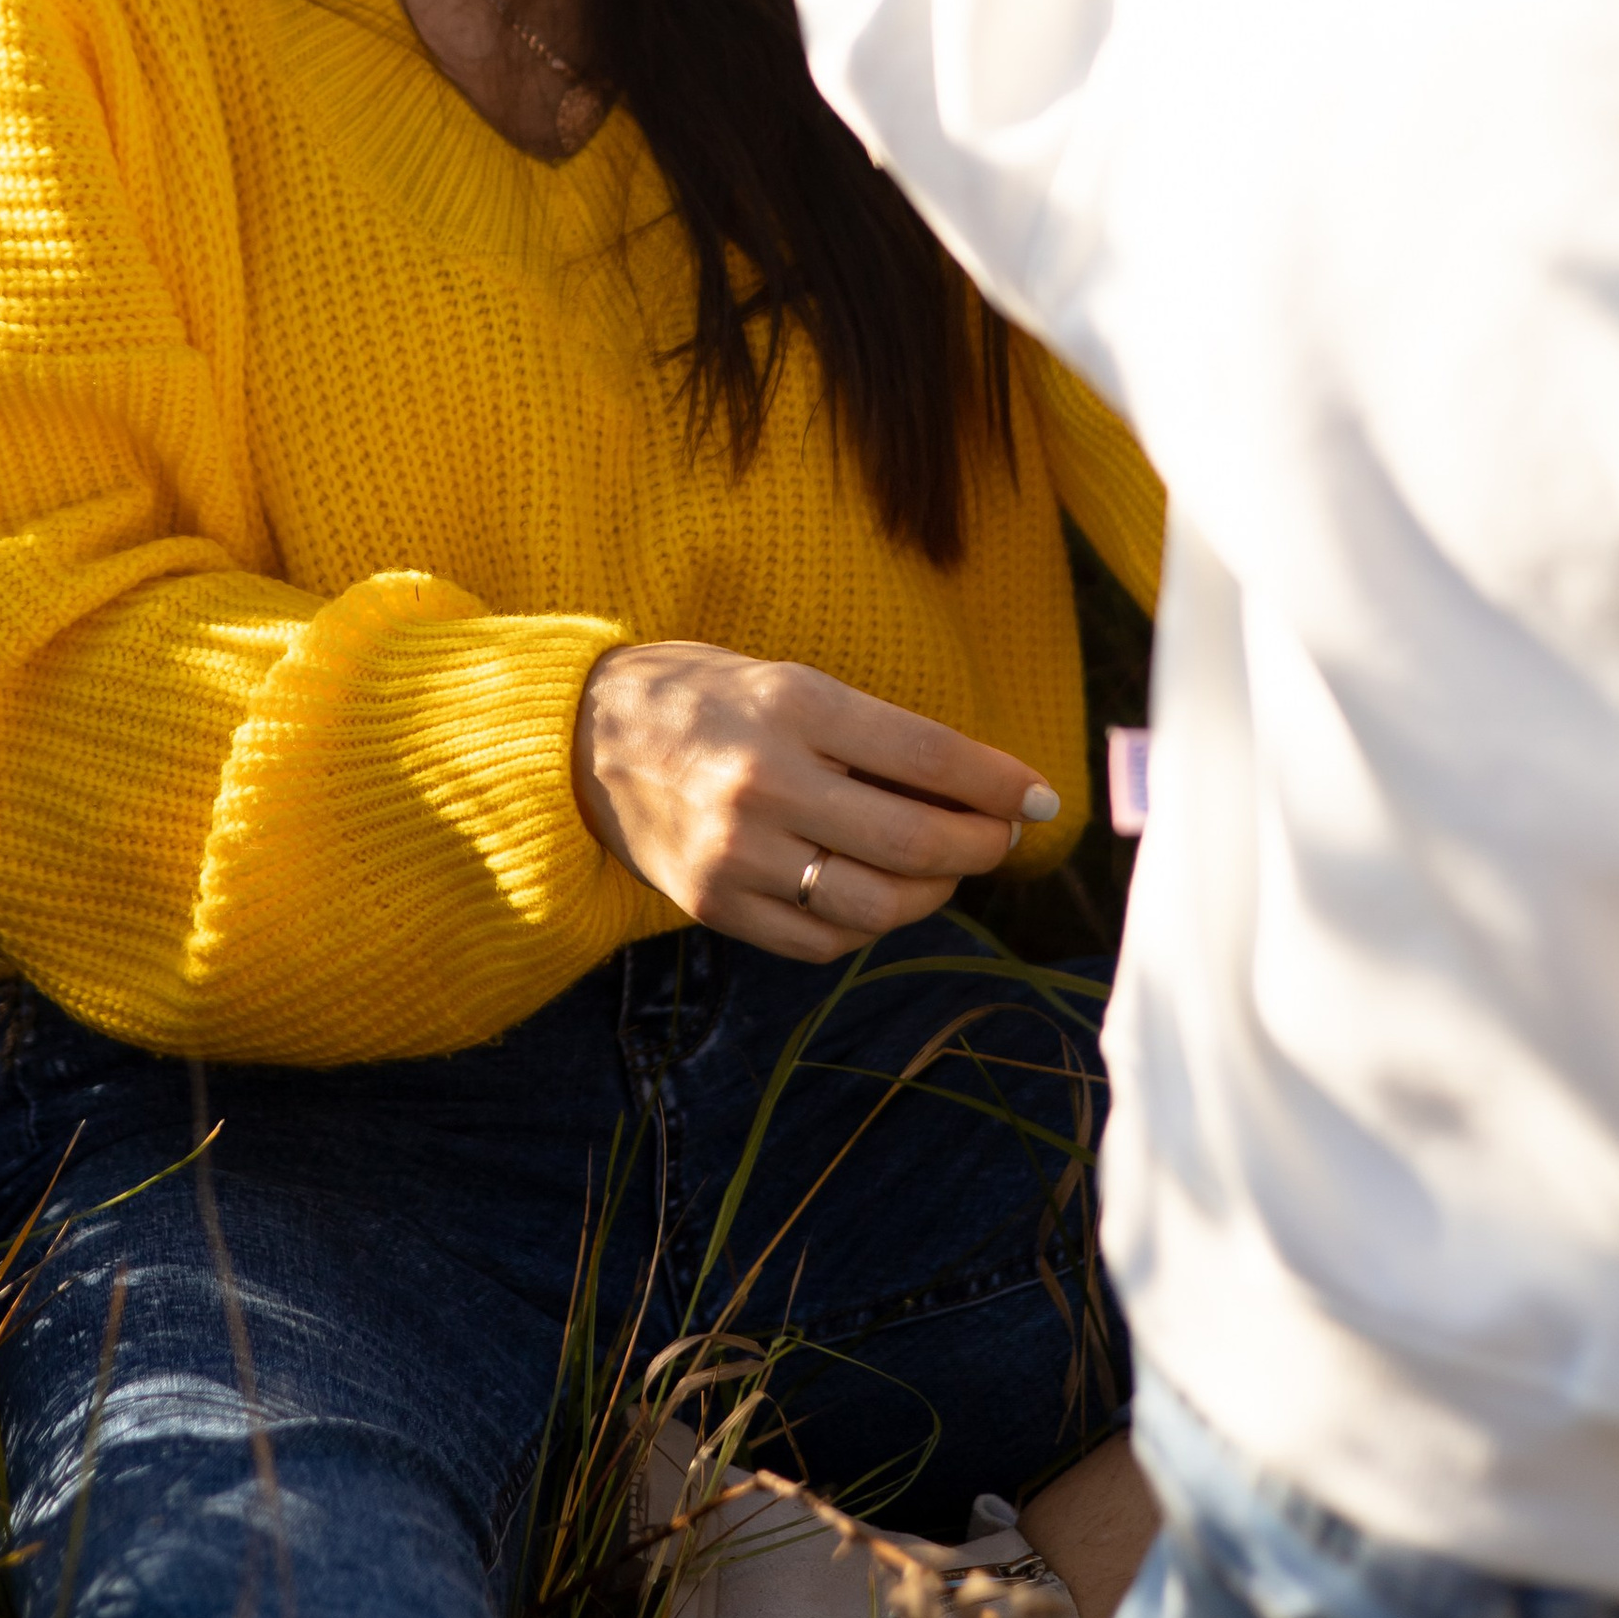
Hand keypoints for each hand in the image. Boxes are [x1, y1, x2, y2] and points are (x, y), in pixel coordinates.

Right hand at [571, 640, 1060, 959]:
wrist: (579, 738)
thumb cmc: (699, 696)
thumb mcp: (784, 680)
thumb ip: (870, 732)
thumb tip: (977, 786)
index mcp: (792, 706)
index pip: (929, 756)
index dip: (1000, 783)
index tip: (1039, 797)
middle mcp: (765, 781)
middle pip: (916, 841)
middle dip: (981, 846)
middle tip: (1001, 838)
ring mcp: (737, 852)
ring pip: (878, 903)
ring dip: (934, 893)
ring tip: (942, 869)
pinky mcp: (715, 904)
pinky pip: (822, 937)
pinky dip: (867, 923)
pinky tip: (876, 894)